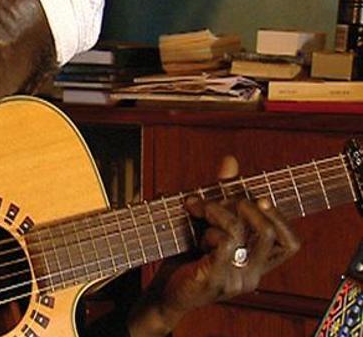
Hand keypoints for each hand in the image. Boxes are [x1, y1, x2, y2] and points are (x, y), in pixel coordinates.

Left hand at [128, 158, 300, 336]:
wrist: (162, 292)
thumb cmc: (185, 256)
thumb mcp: (206, 223)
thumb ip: (223, 195)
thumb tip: (230, 160)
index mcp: (256, 264)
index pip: (290, 243)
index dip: (280, 218)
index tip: (259, 198)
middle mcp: (252, 275)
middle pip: (267, 231)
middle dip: (240, 204)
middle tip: (210, 199)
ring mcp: (236, 281)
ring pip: (243, 232)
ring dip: (217, 211)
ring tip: (196, 208)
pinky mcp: (216, 280)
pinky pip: (225, 243)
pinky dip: (211, 227)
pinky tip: (196, 228)